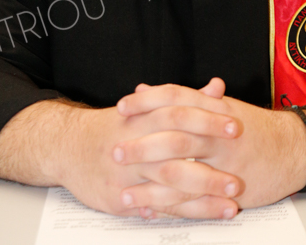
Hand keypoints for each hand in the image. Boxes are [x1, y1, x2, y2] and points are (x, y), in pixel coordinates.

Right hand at [0, 85, 240, 218]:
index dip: (208, 120)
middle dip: (209, 170)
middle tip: (238, 179)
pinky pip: (152, 208)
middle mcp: (134, 145)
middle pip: (175, 156)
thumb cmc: (115, 125)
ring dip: (201, 199)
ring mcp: (125, 174)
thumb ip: (185, 98)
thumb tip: (217, 87)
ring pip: (167, 188)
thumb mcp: (146, 106)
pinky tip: (200, 217)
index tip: (236, 127)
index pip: (179, 114)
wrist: (67, 145)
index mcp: (143, 117)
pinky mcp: (117, 199)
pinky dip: (177, 213)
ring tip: (230, 205)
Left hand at [114, 80, 305, 216]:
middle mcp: (218, 130)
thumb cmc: (254, 127)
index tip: (122, 107)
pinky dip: (170, 206)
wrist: (295, 149)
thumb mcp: (220, 106)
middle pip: (174, 134)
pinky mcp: (230, 187)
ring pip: (182, 169)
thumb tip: (145, 89)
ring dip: (150, 183)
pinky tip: (150, 210)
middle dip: (142, 144)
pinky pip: (195, 198)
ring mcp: (225, 160)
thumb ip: (181, 99)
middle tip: (115, 150)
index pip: (176, 97)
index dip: (147, 102)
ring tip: (124, 190)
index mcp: (214, 106)